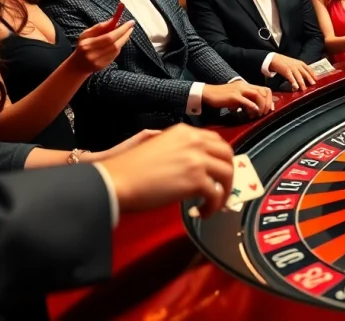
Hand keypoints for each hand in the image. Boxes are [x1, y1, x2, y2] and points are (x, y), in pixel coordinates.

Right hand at [67, 16, 134, 73]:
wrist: (78, 65)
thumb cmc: (83, 46)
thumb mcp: (86, 34)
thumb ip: (99, 27)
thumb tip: (113, 20)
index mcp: (88, 44)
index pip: (109, 37)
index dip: (121, 29)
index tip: (129, 22)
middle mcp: (93, 54)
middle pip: (114, 44)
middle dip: (125, 34)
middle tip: (131, 26)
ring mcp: (99, 61)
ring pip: (116, 49)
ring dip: (124, 39)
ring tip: (127, 31)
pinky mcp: (104, 66)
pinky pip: (115, 54)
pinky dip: (119, 46)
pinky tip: (120, 41)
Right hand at [99, 124, 233, 216]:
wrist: (116, 181)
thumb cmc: (130, 170)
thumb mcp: (159, 147)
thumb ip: (181, 150)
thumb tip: (197, 167)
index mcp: (184, 131)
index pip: (216, 141)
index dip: (221, 158)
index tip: (219, 171)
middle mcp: (194, 141)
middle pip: (227, 155)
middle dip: (228, 173)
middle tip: (222, 188)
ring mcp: (197, 159)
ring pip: (227, 174)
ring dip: (224, 191)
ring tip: (213, 204)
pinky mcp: (196, 180)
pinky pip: (216, 194)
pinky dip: (213, 206)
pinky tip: (202, 212)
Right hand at [203, 81, 272, 116]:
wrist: (208, 93)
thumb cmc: (222, 97)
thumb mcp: (237, 97)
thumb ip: (246, 101)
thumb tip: (255, 110)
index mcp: (246, 85)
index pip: (264, 89)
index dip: (270, 99)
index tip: (270, 109)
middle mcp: (244, 86)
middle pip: (263, 91)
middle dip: (267, 103)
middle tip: (265, 113)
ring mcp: (239, 90)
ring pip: (257, 95)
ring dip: (261, 105)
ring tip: (258, 114)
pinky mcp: (233, 96)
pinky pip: (246, 101)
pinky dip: (252, 106)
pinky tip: (253, 112)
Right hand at [270, 54, 315, 90]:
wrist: (275, 58)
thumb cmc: (285, 63)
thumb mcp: (295, 64)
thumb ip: (300, 69)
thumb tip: (306, 77)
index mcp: (300, 63)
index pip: (309, 69)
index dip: (313, 74)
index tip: (316, 79)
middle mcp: (297, 65)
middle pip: (305, 73)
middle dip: (309, 79)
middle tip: (313, 84)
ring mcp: (292, 68)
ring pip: (298, 76)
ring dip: (302, 83)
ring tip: (304, 89)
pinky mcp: (286, 71)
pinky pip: (291, 77)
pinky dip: (294, 82)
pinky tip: (296, 87)